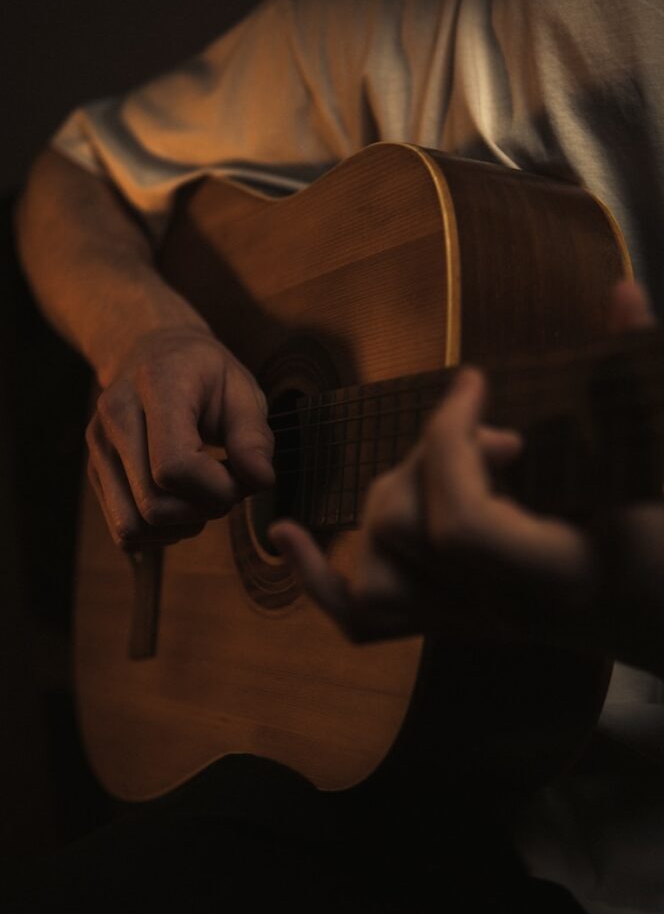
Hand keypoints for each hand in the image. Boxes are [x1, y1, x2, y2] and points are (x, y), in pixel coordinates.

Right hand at [86, 325, 273, 548]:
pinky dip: (161, 532)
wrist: (150, 352)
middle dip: (204, 510)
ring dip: (181, 526)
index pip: (173, 466)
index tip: (243, 477)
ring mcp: (98, 447)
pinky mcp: (95, 473)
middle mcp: (115, 416)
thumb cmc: (204, 373)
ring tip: (204, 495)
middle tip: (228, 486)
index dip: (217, 489)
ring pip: (134, 527)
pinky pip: (125, 532)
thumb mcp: (242, 389)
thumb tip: (261, 481)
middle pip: (154, 505)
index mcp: (156, 384)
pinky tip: (182, 503)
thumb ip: (253, 436)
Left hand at [270, 281, 659, 658]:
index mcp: (554, 575)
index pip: (458, 519)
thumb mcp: (663, 458)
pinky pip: (368, 624)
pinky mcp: (458, 625)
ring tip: (449, 469)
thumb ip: (637, 373)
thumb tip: (623, 289)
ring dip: (391, 501)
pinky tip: (289, 538)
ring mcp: (473, 623)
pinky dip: (319, 582)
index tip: (477, 382)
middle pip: (404, 532)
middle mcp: (502, 610)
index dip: (449, 438)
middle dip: (428, 455)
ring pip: (376, 574)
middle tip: (491, 428)